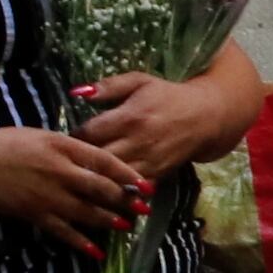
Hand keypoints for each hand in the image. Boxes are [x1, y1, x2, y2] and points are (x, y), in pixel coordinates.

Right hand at [0, 126, 142, 256]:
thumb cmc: (8, 143)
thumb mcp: (44, 135)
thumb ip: (72, 148)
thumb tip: (98, 160)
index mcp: (63, 146)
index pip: (104, 161)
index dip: (128, 175)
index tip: (146, 184)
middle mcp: (60, 171)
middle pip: (100, 189)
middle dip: (126, 201)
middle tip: (144, 210)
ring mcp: (48, 195)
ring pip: (86, 212)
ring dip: (109, 221)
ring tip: (126, 227)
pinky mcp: (35, 214)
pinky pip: (64, 231)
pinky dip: (82, 243)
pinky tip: (97, 252)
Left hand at [73, 70, 212, 178]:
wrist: (206, 116)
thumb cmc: (167, 96)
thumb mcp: (139, 81)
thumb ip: (108, 86)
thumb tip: (75, 92)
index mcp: (129, 116)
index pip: (88, 133)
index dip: (72, 137)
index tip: (65, 138)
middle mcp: (137, 141)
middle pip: (97, 159)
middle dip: (80, 161)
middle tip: (68, 161)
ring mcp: (148, 161)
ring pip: (113, 178)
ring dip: (96, 179)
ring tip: (81, 178)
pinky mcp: (158, 175)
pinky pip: (132, 189)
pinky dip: (117, 191)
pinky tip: (104, 190)